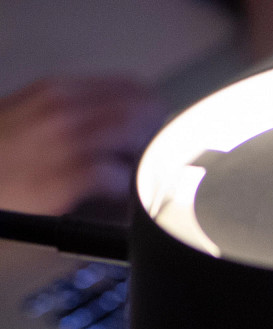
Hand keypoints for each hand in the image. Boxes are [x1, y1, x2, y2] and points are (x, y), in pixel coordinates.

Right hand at [0, 77, 162, 215]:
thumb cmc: (2, 148)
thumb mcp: (33, 113)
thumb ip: (75, 112)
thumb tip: (120, 124)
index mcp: (59, 91)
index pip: (132, 88)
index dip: (151, 111)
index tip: (156, 129)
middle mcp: (64, 110)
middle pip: (143, 112)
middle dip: (156, 137)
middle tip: (152, 157)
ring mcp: (65, 142)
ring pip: (136, 140)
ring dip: (145, 162)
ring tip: (137, 176)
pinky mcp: (65, 177)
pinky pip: (115, 179)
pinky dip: (125, 189)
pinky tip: (117, 196)